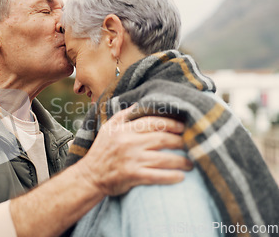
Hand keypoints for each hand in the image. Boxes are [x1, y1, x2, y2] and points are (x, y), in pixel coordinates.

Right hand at [76, 104, 190, 196]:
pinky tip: (181, 177)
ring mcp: (131, 159)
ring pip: (164, 158)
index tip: (183, 126)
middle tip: (192, 143)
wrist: (90, 176)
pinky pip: (157, 176)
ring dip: (182, 161)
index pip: (153, 121)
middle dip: (180, 141)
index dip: (171, 123)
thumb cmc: (101, 152)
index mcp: (123, 129)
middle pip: (162, 138)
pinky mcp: (133, 176)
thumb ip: (123, 115)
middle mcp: (128, 142)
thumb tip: (140, 104)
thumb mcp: (108, 128)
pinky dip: (172, 176)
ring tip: (191, 162)